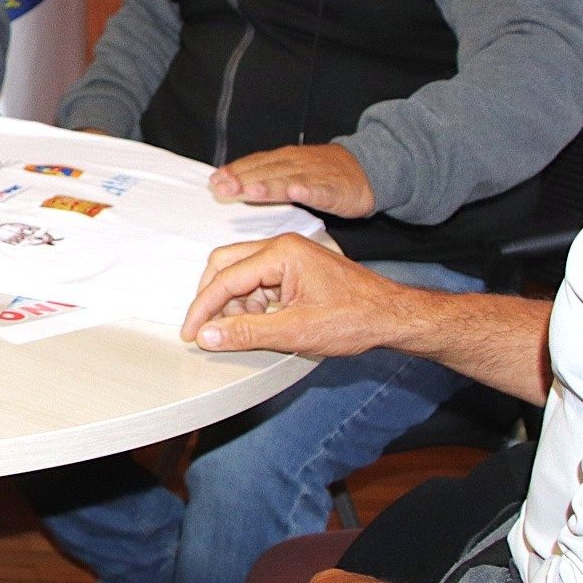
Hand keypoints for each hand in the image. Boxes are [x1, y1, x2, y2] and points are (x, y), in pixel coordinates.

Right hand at [179, 232, 414, 355]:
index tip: (190, 333)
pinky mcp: (293, 268)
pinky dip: (250, 303)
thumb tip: (208, 335)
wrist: (392, 316)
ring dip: (233, 303)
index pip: (225, 278)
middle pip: (225, 265)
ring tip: (245, 331)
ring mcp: (288, 255)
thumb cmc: (356, 317)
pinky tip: (261, 324)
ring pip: (239, 273)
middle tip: (206, 331)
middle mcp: (281, 246)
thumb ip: (247, 333)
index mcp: (281, 253)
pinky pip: (257, 280)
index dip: (203, 308)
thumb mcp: (296, 332)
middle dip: (212, 299)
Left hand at [209, 143, 376, 217]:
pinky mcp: (334, 189)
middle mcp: (296, 164)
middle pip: (266, 171)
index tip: (215, 181)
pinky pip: (320, 190)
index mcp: (284, 160)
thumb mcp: (291, 169)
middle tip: (223, 188)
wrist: (367, 168)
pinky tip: (297, 192)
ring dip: (268, 185)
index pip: (255, 164)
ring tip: (250, 190)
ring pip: (288, 180)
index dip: (235, 171)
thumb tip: (229, 182)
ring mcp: (315, 175)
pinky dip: (308, 190)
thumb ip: (263, 175)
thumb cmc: (324, 172)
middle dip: (242, 179)